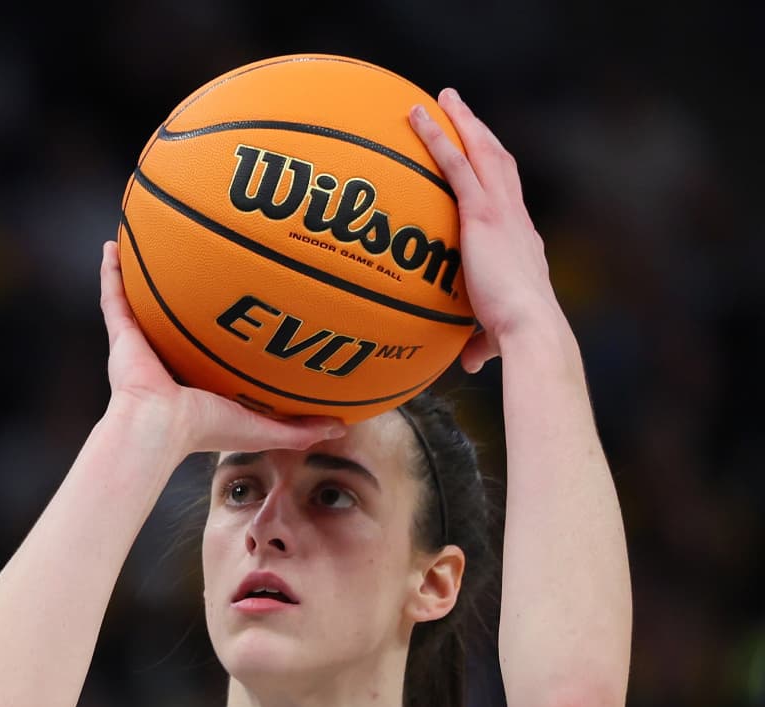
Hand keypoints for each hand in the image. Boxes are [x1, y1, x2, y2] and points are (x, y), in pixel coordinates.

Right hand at [99, 241, 342, 452]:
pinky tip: (111, 246)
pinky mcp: (122, 334)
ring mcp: (142, 343)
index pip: (209, 344)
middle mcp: (167, 355)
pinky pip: (114, 296)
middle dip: (183, 291)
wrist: (160, 426)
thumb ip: (301, 427)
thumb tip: (342, 425)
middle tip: (199, 259)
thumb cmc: (205, 429)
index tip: (239, 298)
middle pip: (175, 315)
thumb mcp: (263, 427)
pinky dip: (110, 272)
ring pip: (141, 300)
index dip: (222, 324)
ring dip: (142, 274)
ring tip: (147, 241)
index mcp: (195, 376)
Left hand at [408, 89, 566, 372]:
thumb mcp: (494, 334)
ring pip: (483, 152)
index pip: (508, 199)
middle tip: (462, 110)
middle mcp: (516, 218)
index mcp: (521, 241)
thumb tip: (468, 366)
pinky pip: (457, 164)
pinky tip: (419, 117)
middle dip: (482, 133)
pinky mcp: (483, 213)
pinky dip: (439, 137)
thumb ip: (479, 343)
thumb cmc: (515, 338)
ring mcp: (502, 211)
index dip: (498, 175)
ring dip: (463, 122)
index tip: (482, 158)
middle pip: (500, 162)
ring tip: (442, 98)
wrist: (530, 329)